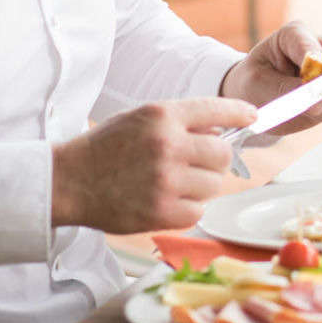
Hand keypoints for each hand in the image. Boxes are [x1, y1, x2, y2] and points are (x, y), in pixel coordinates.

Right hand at [51, 97, 255, 231]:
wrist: (68, 181)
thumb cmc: (107, 147)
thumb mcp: (141, 118)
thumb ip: (181, 120)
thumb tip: (222, 131)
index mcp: (162, 116)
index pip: (217, 110)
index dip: (240, 113)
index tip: (253, 116)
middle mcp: (167, 145)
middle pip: (224, 153)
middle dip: (217, 158)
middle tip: (199, 162)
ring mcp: (164, 180)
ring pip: (214, 184)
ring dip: (203, 185)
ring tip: (177, 182)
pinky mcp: (160, 212)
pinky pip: (198, 211)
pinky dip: (189, 208)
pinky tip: (169, 200)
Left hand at [219, 21, 321, 133]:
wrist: (253, 98)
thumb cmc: (252, 84)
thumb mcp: (258, 84)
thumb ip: (286, 90)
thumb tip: (319, 100)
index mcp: (294, 35)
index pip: (312, 47)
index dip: (314, 66)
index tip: (309, 84)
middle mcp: (319, 47)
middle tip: (313, 105)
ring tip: (299, 109)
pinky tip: (306, 113)